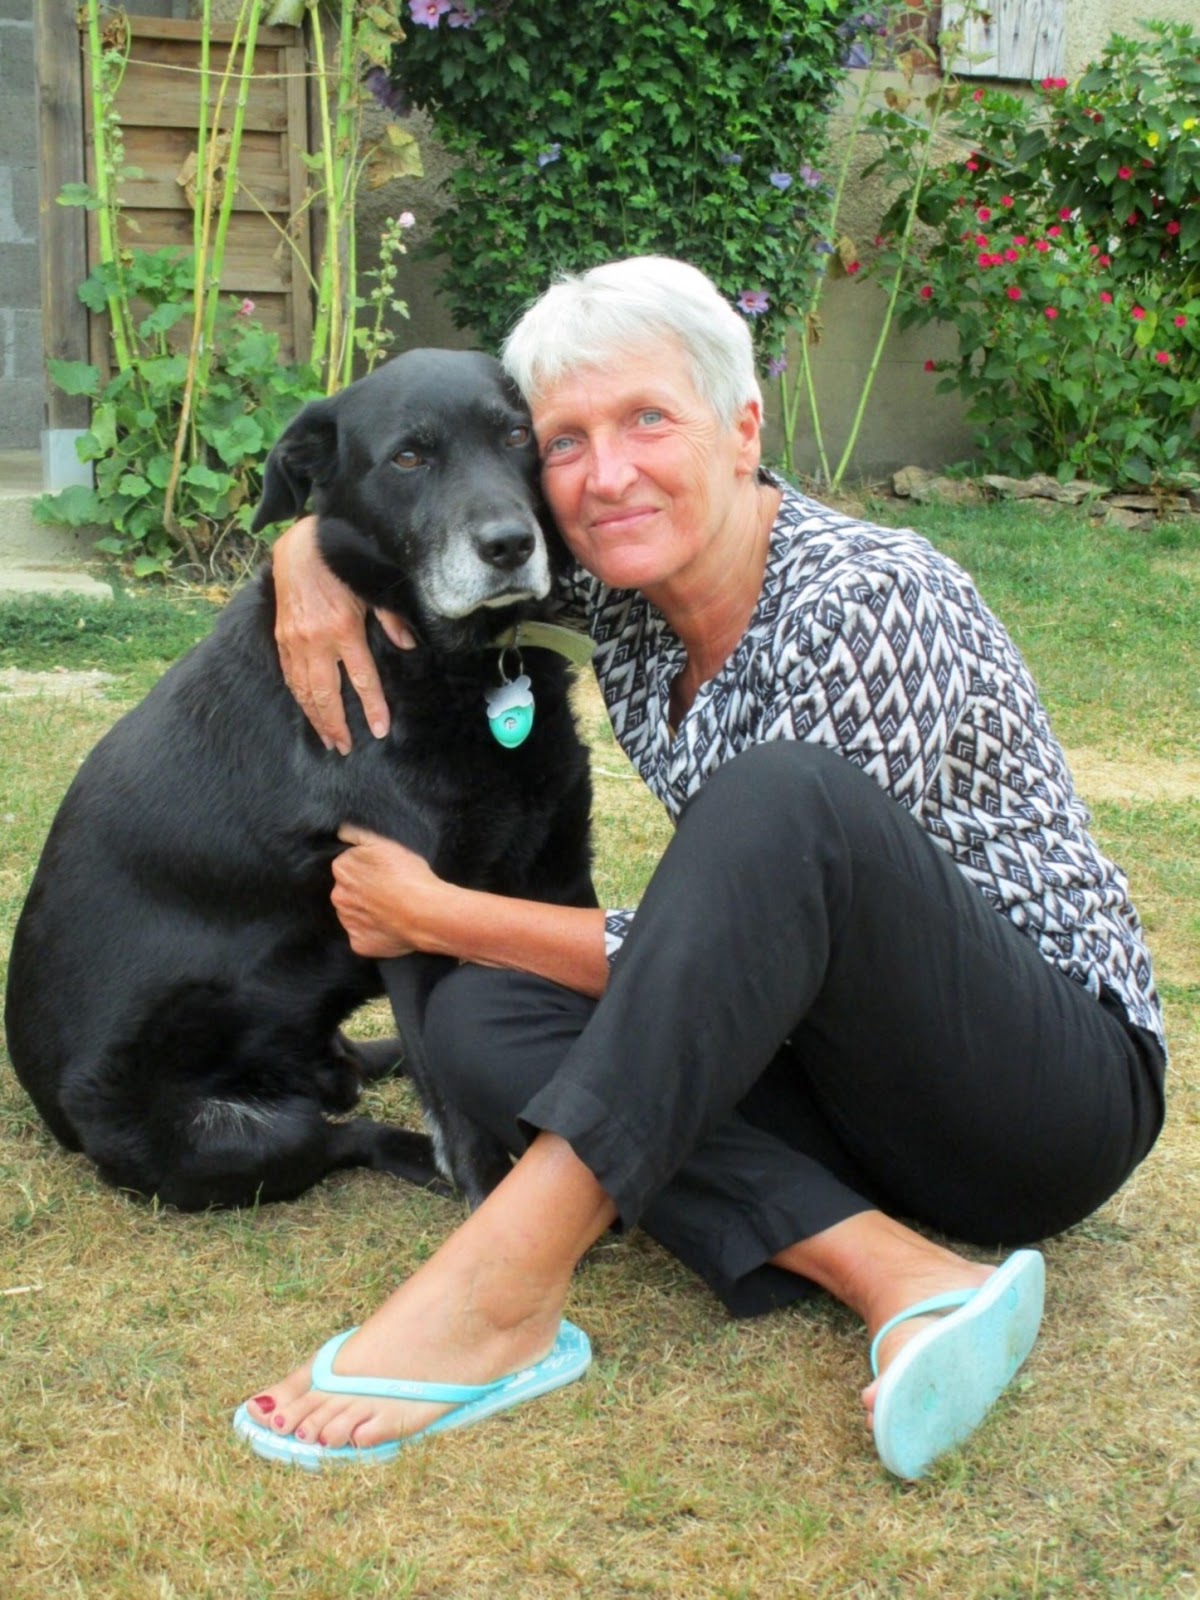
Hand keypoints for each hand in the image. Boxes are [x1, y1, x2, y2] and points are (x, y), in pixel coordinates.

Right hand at [273, 515, 399, 754]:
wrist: (299, 548)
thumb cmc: (341, 567)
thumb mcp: (371, 589)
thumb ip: (391, 619)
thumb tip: (408, 645)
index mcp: (343, 629)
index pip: (361, 678)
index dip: (372, 706)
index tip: (379, 729)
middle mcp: (316, 641)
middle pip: (326, 694)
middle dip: (336, 724)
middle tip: (344, 748)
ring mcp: (294, 642)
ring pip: (304, 690)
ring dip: (315, 718)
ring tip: (327, 739)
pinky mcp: (281, 639)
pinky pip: (289, 676)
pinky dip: (299, 697)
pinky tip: (307, 710)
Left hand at [331, 825, 443, 957]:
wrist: (425, 912)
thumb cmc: (409, 875)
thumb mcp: (386, 842)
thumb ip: (358, 834)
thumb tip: (341, 832)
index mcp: (342, 869)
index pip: (348, 867)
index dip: (368, 870)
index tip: (384, 873)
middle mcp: (339, 896)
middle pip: (348, 892)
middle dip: (364, 892)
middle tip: (390, 892)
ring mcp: (348, 922)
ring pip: (355, 915)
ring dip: (369, 913)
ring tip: (394, 910)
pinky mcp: (359, 943)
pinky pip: (363, 937)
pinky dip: (375, 934)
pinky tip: (392, 927)